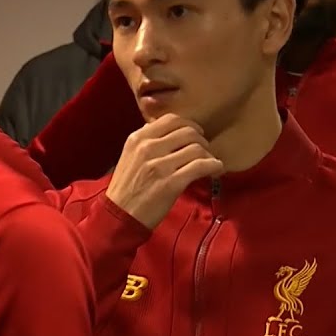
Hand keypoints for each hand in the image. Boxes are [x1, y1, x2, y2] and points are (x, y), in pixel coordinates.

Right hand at [105, 114, 224, 229]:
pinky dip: (214, 166)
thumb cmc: (126, 188)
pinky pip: (201, 166)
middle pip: (188, 132)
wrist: (119, 215)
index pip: (172, 120)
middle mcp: (148, 147)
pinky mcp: (171, 183)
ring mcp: (160, 165)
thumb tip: (162, 128)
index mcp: (138, 138)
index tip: (196, 134)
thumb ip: (145, 141)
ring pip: (196, 148)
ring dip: (209, 155)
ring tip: (210, 163)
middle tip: (204, 151)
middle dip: (201, 140)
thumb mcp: (129, 156)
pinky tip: (216, 170)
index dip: (189, 125)